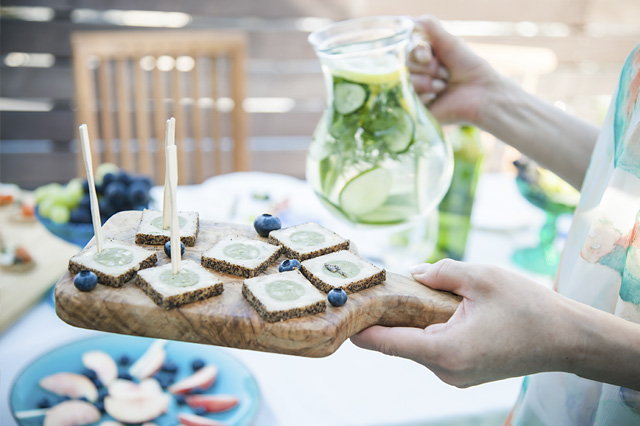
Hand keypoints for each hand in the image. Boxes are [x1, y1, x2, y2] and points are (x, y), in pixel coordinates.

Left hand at [350, 259, 576, 387]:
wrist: (566, 339)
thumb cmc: (528, 308)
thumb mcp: (481, 277)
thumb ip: (440, 272)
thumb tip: (413, 273)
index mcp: (445, 351)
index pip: (387, 343)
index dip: (361, 328)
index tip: (343, 312)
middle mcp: (445, 371)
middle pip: (398, 344)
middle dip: (386, 316)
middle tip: (376, 288)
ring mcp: (454, 376)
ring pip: (415, 346)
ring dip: (409, 322)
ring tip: (410, 292)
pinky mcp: (462, 373)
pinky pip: (432, 349)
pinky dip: (427, 330)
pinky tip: (435, 309)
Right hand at [410, 16, 500, 125]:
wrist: (481, 93)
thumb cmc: (468, 66)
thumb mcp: (449, 42)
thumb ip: (430, 27)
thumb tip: (410, 19)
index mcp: (420, 56)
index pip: (404, 49)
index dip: (417, 52)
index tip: (429, 56)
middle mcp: (414, 72)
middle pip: (403, 65)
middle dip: (427, 68)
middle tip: (445, 73)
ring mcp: (413, 91)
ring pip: (405, 82)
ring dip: (427, 82)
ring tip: (443, 86)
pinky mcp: (414, 108)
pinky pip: (408, 99)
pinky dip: (425, 96)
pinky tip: (437, 98)